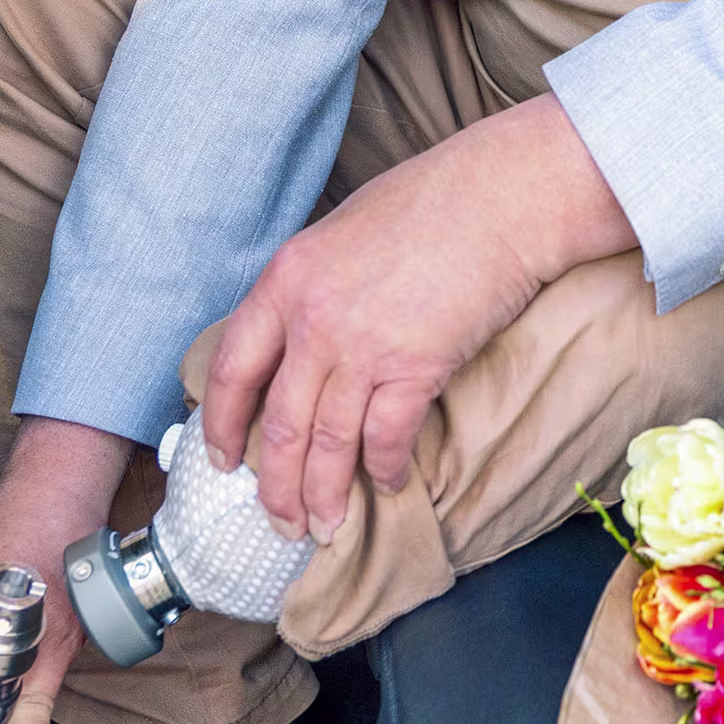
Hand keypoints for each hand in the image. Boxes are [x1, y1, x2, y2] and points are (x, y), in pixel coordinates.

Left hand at [202, 93, 632, 540]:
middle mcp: (312, 319)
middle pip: (278, 424)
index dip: (222, 423)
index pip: (232, 368)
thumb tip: (300, 341)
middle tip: (280, 522)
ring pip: (327, 444)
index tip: (223, 459)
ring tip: (325, 528)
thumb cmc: (431, 202)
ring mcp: (362, 346)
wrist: (500, 195)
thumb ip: (310, 288)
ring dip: (324, 495)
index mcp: (285, 280)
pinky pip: (386, 437)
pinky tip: (387, 484)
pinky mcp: (415, 366)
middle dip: (275, 486)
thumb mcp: (340, 234)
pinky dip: (384, 469)